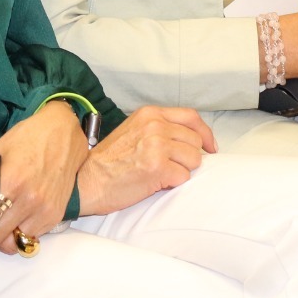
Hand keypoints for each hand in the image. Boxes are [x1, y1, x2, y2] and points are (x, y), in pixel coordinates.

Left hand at [0, 101, 84, 253]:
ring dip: (8, 236)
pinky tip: (21, 217)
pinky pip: (34, 236)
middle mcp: (29, 200)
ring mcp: (45, 209)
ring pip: (17, 242)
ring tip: (4, 222)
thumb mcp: (0, 148)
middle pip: (0, 236)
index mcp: (11, 181)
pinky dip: (25, 231)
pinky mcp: (56, 214)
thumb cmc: (30, 136)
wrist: (65, 131)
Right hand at [75, 106, 215, 216]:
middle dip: (190, 157)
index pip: (191, 117)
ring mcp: (157, 145)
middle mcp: (155, 125)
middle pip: (196, 141)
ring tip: (161, 174)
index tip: (211, 148)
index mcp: (150, 114)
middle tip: (172, 167)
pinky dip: (173, 184)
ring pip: (194, 160)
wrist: (86, 180)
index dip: (205, 134)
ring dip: (182, 171)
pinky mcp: (158, 167)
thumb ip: (159, 128)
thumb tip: (191, 138)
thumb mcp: (133, 130)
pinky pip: (184, 177)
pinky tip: (156, 183)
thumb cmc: (109, 161)